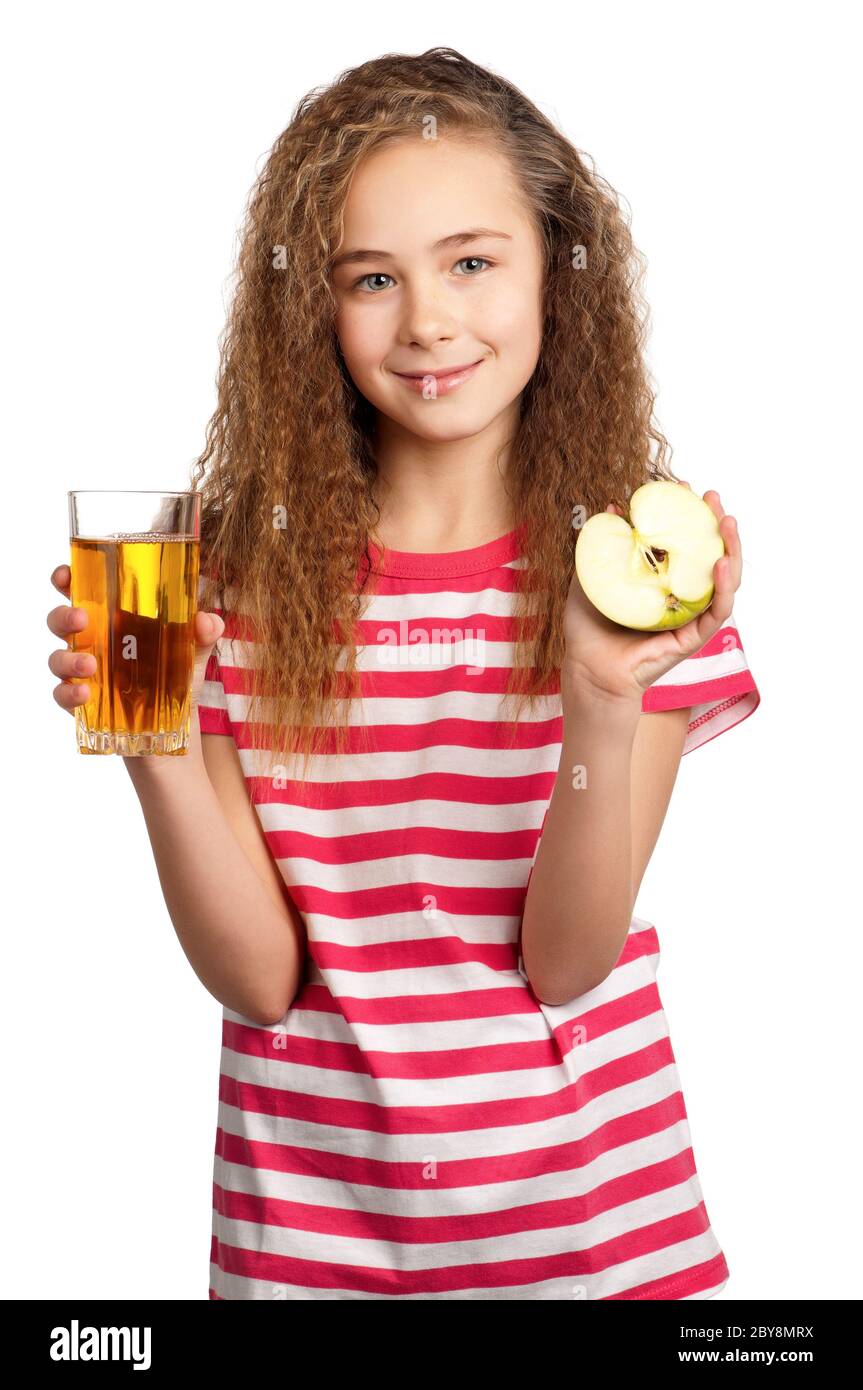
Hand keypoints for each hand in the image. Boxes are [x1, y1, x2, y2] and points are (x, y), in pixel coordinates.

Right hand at [47, 563, 224, 720]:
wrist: (178, 721)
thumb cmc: (177, 672)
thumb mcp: (194, 649)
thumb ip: (204, 632)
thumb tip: (207, 621)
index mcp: (112, 618)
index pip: (82, 591)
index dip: (66, 580)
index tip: (65, 575)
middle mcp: (92, 641)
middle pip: (61, 621)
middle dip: (64, 616)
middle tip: (82, 618)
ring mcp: (83, 671)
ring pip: (57, 658)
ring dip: (68, 659)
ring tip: (91, 666)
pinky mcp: (82, 701)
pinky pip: (62, 694)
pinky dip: (69, 693)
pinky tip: (85, 694)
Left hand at [563, 483, 741, 707]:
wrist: (587, 668)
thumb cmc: (588, 628)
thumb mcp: (591, 578)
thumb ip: (600, 547)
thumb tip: (612, 509)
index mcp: (661, 580)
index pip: (683, 543)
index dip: (687, 515)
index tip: (684, 488)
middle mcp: (681, 596)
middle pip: (709, 555)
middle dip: (716, 524)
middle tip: (712, 497)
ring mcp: (690, 616)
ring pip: (724, 580)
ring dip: (731, 549)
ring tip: (728, 521)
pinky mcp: (694, 637)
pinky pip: (716, 611)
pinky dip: (724, 587)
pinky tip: (723, 563)